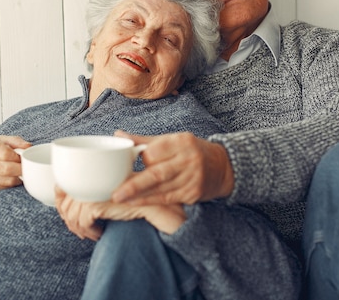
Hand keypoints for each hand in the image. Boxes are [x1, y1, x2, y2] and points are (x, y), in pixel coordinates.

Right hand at [0, 135, 30, 199]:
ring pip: (7, 181)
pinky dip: (12, 184)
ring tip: (20, 172)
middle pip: (6, 169)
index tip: (22, 158)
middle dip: (20, 169)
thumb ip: (16, 141)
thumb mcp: (1, 141)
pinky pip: (4, 187)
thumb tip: (28, 147)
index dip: (17, 157)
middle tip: (26, 168)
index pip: (5, 153)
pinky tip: (13, 178)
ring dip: (18, 178)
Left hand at [55, 187, 186, 240]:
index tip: (66, 214)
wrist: (153, 205)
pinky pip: (83, 221)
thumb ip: (89, 195)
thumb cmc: (132, 199)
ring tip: (92, 233)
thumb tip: (67, 208)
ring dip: (80, 229)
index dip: (59, 202)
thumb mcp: (107, 196)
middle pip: (65, 204)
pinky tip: (99, 233)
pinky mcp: (99, 202)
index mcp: (90, 173)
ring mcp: (94, 189)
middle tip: (81, 229)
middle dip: (70, 222)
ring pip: (73, 215)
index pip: (60, 187)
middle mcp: (90, 179)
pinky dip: (89, 231)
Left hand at [111, 131, 233, 204]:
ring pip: (161, 189)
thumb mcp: (172, 140)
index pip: (155, 151)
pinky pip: (168, 198)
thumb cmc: (190, 151)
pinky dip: (150, 201)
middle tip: (115, 193)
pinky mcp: (193, 193)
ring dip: (139, 196)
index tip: (128, 163)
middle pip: (157, 173)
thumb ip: (144, 140)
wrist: (222, 167)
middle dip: (134, 185)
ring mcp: (192, 178)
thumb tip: (118, 135)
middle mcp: (188, 159)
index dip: (141, 159)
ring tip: (120, 199)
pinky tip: (135, 202)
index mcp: (181, 142)